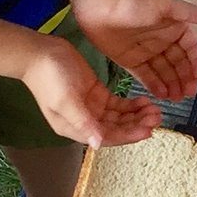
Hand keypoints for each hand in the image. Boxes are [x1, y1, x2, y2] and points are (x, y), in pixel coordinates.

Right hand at [19, 37, 161, 148]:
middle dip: (136, 125)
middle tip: (156, 117)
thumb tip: (97, 143)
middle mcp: (84, 122)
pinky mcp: (96, 94)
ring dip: (136, 115)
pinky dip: (130, 105)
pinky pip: (117, 105)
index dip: (128, 135)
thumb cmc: (49, 77)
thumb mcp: (66, 100)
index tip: (148, 130)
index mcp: (74, 128)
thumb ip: (82, 122)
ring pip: (119, 117)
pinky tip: (143, 101)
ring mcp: (91, 108)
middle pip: (116, 129)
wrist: (39, 53)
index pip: (107, 137)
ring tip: (154, 109)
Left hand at [73, 0, 196, 101]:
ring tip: (177, 98)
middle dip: (185, 78)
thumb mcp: (165, 5)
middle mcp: (163, 40)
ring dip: (171, 84)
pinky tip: (161, 95)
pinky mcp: (129, 59)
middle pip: (178, 63)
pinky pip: (145, 75)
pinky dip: (153, 84)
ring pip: (163, 71)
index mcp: (174, 27)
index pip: (192, 48)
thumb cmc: (135, 0)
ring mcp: (146, 51)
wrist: (101, 2)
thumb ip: (188, 13)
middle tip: (189, 94)